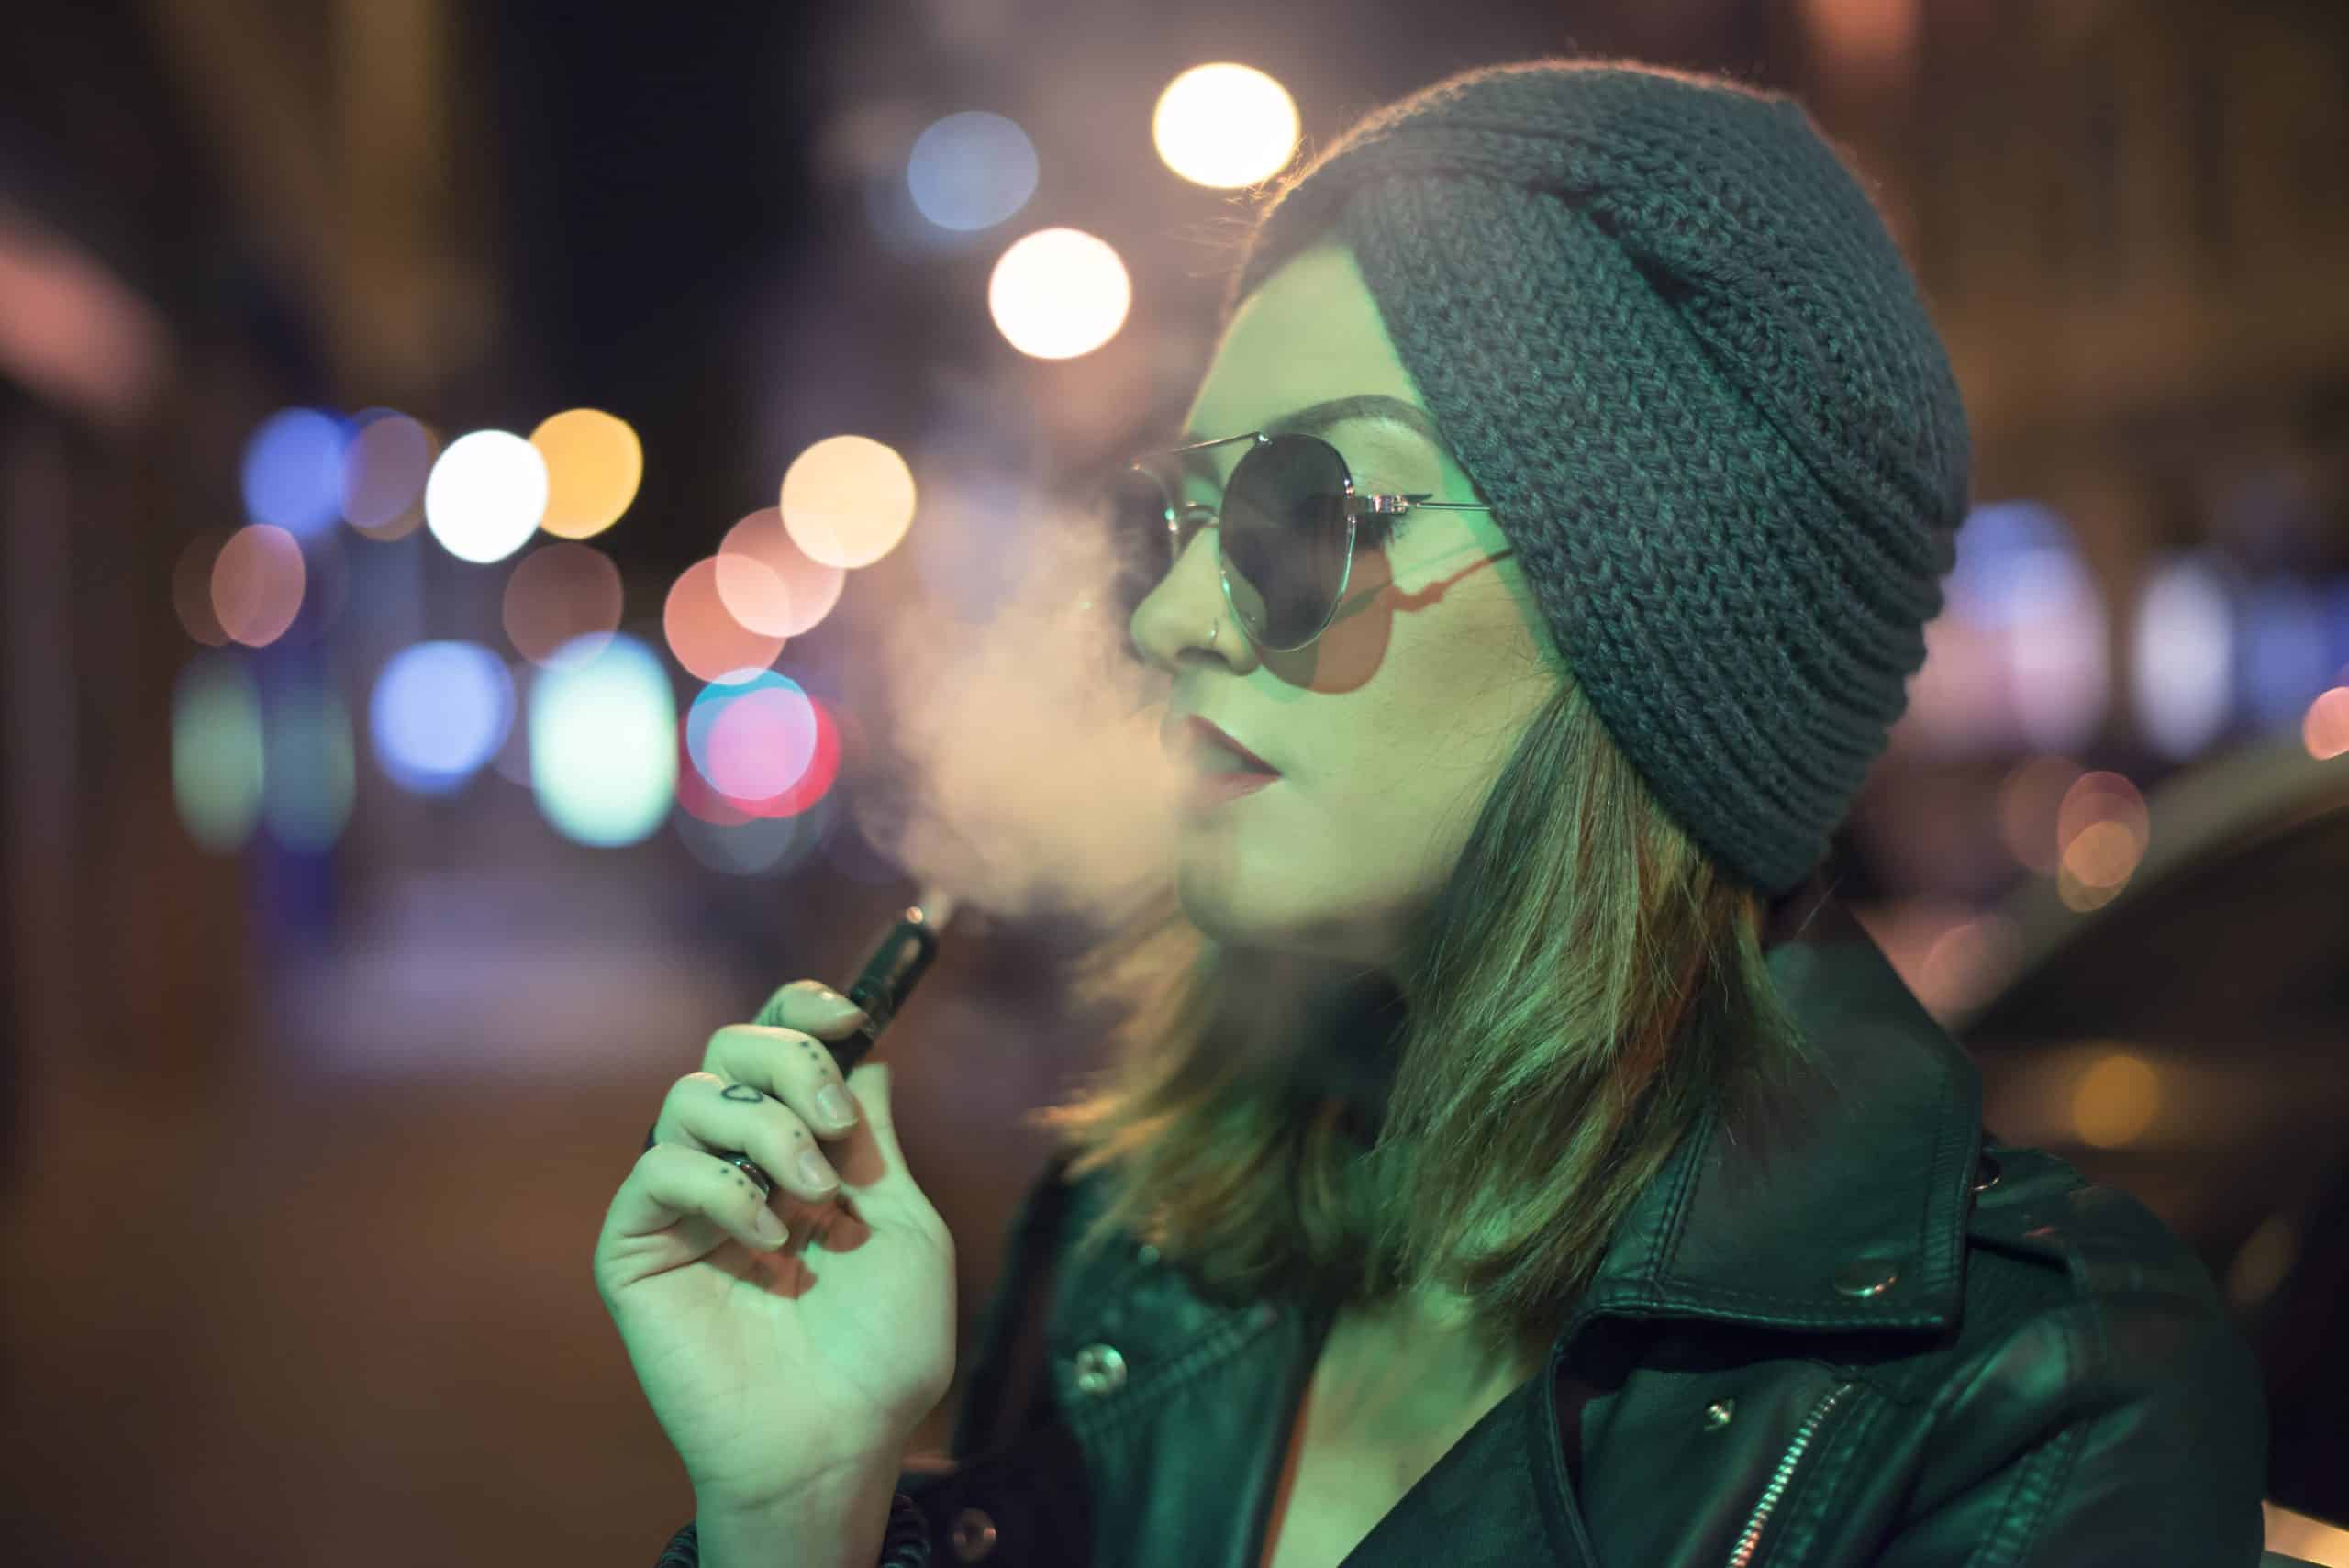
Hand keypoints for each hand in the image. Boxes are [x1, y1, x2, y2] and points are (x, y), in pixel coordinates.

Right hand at [593, 981, 955, 1512]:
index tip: (852, 1017)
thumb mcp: (906, 1226)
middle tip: (835, 1128)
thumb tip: (870, 1056)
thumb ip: (877, 1139)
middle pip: (728, 1046)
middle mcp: (734, 1162)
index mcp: (797, 1147)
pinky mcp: (636, 1248)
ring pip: (691, 1096)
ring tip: (810, 1198)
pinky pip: (656, 1170)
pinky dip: (720, 1187)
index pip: (777, 1042)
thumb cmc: (882, 1350)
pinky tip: (768, 1241)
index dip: (804, 1009)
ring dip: (765, 1127)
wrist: (839, 1441)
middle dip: (791, 1062)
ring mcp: (682, 1203)